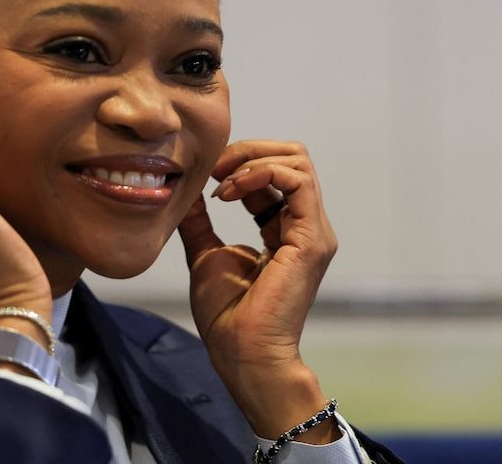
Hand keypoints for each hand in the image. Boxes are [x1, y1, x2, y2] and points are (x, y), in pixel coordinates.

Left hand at [177, 140, 338, 441]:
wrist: (241, 351)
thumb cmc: (227, 315)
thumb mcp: (205, 253)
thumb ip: (200, 220)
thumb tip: (188, 190)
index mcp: (285, 228)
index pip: (274, 172)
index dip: (240, 161)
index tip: (207, 173)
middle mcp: (305, 225)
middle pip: (292, 157)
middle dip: (249, 150)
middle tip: (214, 167)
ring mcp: (313, 231)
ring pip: (297, 161)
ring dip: (252, 160)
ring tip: (221, 182)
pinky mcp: (312, 239)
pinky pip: (298, 181)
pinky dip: (261, 174)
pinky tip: (230, 191)